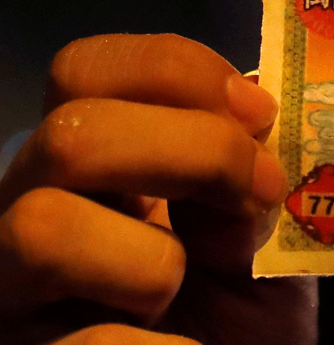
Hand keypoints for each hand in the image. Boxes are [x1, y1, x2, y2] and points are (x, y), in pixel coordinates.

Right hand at [0, 34, 317, 344]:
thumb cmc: (237, 314)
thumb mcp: (254, 232)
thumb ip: (244, 178)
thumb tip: (246, 129)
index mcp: (90, 163)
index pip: (84, 69)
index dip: (174, 71)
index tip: (259, 113)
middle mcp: (30, 210)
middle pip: (69, 133)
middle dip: (193, 150)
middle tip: (260, 194)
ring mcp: (12, 292)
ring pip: (41, 226)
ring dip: (153, 260)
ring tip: (181, 296)